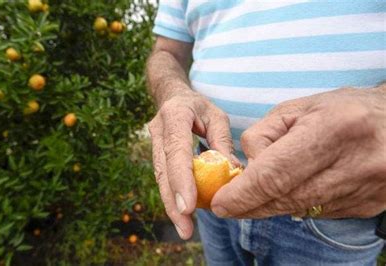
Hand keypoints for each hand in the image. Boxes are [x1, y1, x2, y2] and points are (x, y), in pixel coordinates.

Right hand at [149, 89, 235, 238]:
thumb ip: (222, 142)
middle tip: (185, 228)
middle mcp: (158, 129)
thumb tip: (233, 173)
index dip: (181, 179)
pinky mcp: (155, 154)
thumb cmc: (198, 107)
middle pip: (163, 170)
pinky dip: (172, 196)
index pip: (176, 150)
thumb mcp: (216, 117)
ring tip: (184, 229)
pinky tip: (182, 214)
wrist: (171, 97)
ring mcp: (152, 142)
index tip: (188, 207)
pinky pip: (163, 178)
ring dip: (170, 205)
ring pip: (160, 178)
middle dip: (172, 202)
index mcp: (174, 115)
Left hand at [211, 85, 385, 218]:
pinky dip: (298, 204)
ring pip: (301, 209)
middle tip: (227, 206)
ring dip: (271, 206)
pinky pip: (320, 212)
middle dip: (250, 205)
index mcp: (335, 129)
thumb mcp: (299, 108)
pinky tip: (293, 190)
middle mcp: (356, 163)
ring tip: (255, 195)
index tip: (220, 203)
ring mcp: (367, 188)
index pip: (276, 173)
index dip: (243, 193)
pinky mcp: (370, 204)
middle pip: (286, 198)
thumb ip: (264, 135)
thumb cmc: (340, 109)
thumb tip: (244, 170)